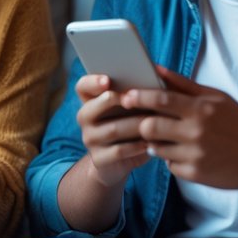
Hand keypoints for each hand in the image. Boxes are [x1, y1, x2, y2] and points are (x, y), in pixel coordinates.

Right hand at [74, 73, 153, 187]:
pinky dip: (136, 146)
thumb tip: (155, 77)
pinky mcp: (98, 158)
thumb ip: (135, 92)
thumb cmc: (130, 124)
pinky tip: (150, 142)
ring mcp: (89, 139)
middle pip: (94, 107)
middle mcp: (85, 118)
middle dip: (116, 101)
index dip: (92, 82)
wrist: (118, 161)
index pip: (83, 86)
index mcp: (90, 100)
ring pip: (112, 130)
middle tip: (135, 99)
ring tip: (154, 121)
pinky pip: (118, 151)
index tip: (107, 80)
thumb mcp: (130, 107)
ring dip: (134, 125)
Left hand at [120, 66, 237, 188]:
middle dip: (141, 123)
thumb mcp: (216, 98)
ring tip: (165, 137)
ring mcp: (194, 155)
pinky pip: (169, 165)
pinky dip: (171, 158)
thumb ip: (184, 85)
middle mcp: (196, 132)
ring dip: (155, 142)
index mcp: (201, 109)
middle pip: (150, 126)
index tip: (125, 96)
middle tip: (141, 121)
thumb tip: (157, 69)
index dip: (138, 97)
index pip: (160, 99)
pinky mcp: (195, 174)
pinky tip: (183, 153)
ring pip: (156, 148)